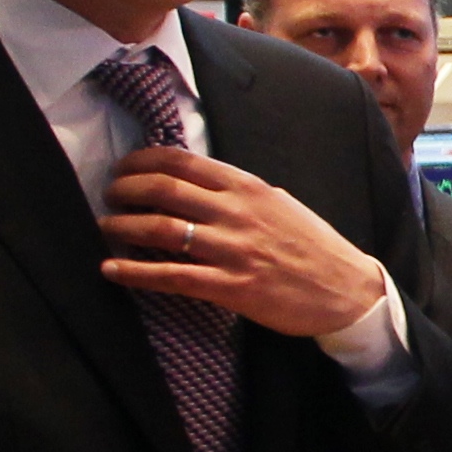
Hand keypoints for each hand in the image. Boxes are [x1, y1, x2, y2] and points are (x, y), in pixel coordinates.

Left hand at [101, 147, 385, 337]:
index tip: (124, 167)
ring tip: (104, 226)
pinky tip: (110, 269)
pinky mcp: (232, 287)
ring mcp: (234, 251)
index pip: (183, 162)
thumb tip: (196, 183)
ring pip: (162, 230)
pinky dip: (135, 272)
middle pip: (164, 190)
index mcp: (249, 188)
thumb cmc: (313, 247)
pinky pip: (173, 277)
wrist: (347, 290)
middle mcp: (238, 213)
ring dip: (123, 226)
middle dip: (125, 189)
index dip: (142, 161)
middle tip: (108, 195)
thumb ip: (239, 193)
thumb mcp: (280, 204)